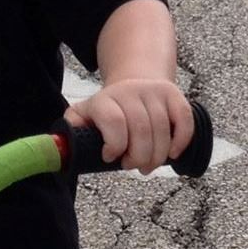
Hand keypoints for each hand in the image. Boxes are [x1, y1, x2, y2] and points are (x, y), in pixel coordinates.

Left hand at [66, 77, 193, 171]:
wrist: (133, 81)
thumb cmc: (107, 110)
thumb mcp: (83, 115)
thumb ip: (71, 130)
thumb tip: (63, 147)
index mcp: (105, 100)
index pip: (114, 121)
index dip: (114, 145)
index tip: (110, 158)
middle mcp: (130, 91)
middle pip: (141, 129)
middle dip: (139, 157)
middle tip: (134, 167)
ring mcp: (153, 91)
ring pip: (163, 129)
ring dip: (157, 155)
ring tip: (148, 165)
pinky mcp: (173, 93)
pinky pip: (184, 119)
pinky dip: (181, 140)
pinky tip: (172, 154)